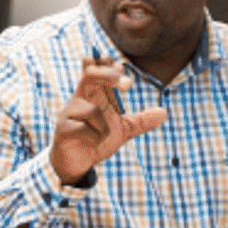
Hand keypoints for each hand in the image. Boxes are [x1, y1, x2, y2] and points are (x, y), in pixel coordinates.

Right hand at [50, 57, 166, 184]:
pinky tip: (93, 143)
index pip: (97, 68)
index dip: (108, 64)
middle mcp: (81, 98)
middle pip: (90, 75)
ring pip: (94, 111)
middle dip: (108, 75)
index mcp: (93, 94)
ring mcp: (70, 112)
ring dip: (105, 127)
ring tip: (102, 137)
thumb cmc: (96, 140)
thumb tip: (164, 112)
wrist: (76, 163)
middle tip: (129, 85)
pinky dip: (94, 138)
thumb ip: (141, 121)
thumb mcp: (122, 129)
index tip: (123, 68)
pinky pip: (84, 128)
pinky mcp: (64, 127)